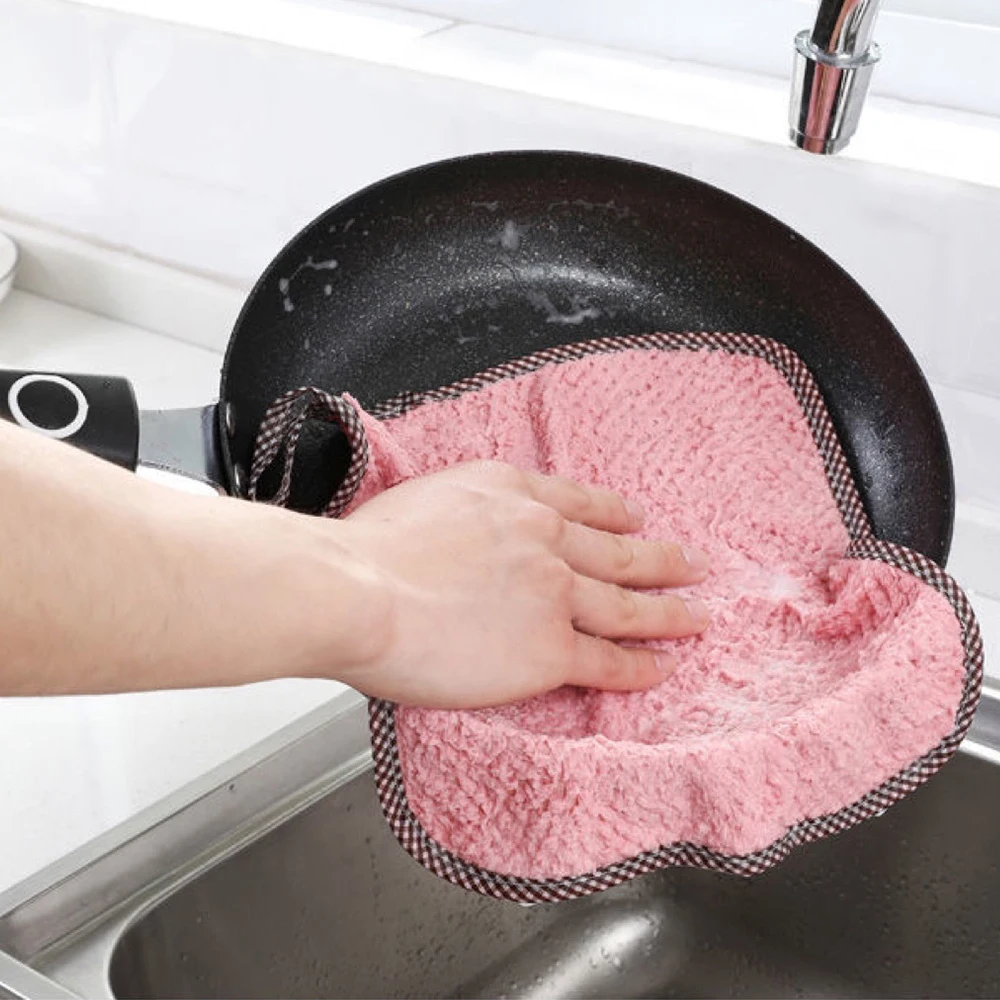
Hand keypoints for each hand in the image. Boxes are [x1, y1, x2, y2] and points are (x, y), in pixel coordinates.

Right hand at [336, 461, 709, 708]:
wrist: (356, 591)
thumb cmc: (363, 551)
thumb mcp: (422, 497)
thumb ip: (461, 511)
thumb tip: (460, 531)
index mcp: (510, 493)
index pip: (580, 503)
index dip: (615, 513)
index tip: (637, 518)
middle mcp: (544, 537)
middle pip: (620, 553)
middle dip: (663, 559)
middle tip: (694, 565)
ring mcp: (554, 594)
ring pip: (628, 606)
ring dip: (669, 612)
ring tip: (697, 617)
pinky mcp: (549, 651)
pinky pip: (609, 661)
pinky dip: (642, 667)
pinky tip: (663, 667)